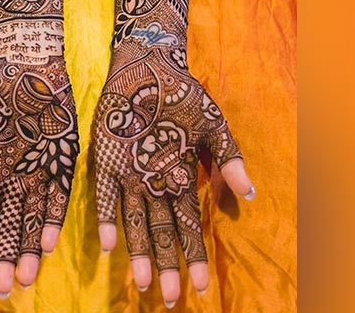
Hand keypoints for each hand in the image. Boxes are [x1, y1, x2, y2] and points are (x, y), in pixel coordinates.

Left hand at [92, 47, 253, 305]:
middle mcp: (154, 182)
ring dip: (139, 252)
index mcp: (180, 177)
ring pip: (135, 221)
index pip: (189, 225)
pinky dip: (107, 218)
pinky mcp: (107, 158)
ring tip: (141, 284)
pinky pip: (105, 193)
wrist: (148, 65)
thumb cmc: (182, 95)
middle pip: (162, 232)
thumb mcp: (212, 124)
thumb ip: (229, 158)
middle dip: (166, 266)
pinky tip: (109, 244)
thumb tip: (250, 194)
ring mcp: (130, 173)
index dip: (194, 257)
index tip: (202, 288)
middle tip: (168, 299)